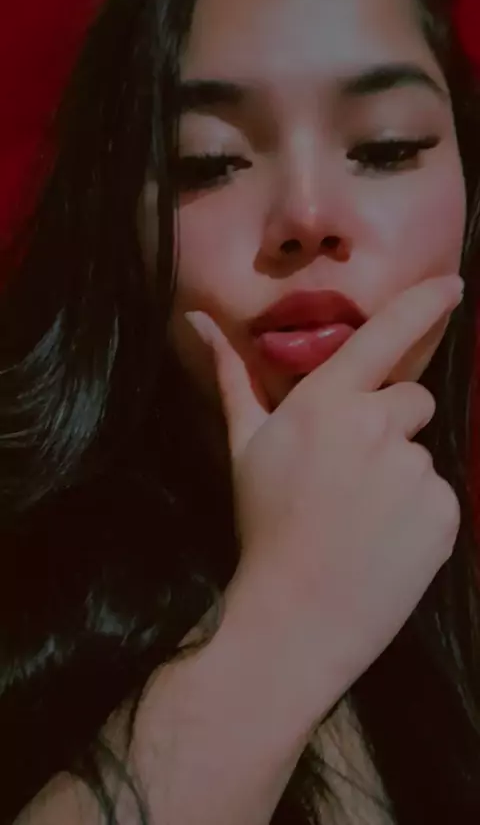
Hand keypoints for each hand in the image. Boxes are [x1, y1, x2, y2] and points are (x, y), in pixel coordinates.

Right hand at [186, 275, 462, 706]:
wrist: (296, 614)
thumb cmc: (262, 523)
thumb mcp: (245, 445)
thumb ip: (233, 377)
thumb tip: (199, 319)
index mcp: (328, 403)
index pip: (385, 336)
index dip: (422, 303)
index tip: (453, 285)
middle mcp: (378, 426)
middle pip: (412, 398)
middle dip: (391, 421)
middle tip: (352, 470)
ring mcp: (416, 471)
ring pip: (420, 452)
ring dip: (399, 471)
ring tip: (362, 516)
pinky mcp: (445, 513)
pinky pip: (437, 495)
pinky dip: (417, 512)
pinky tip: (384, 540)